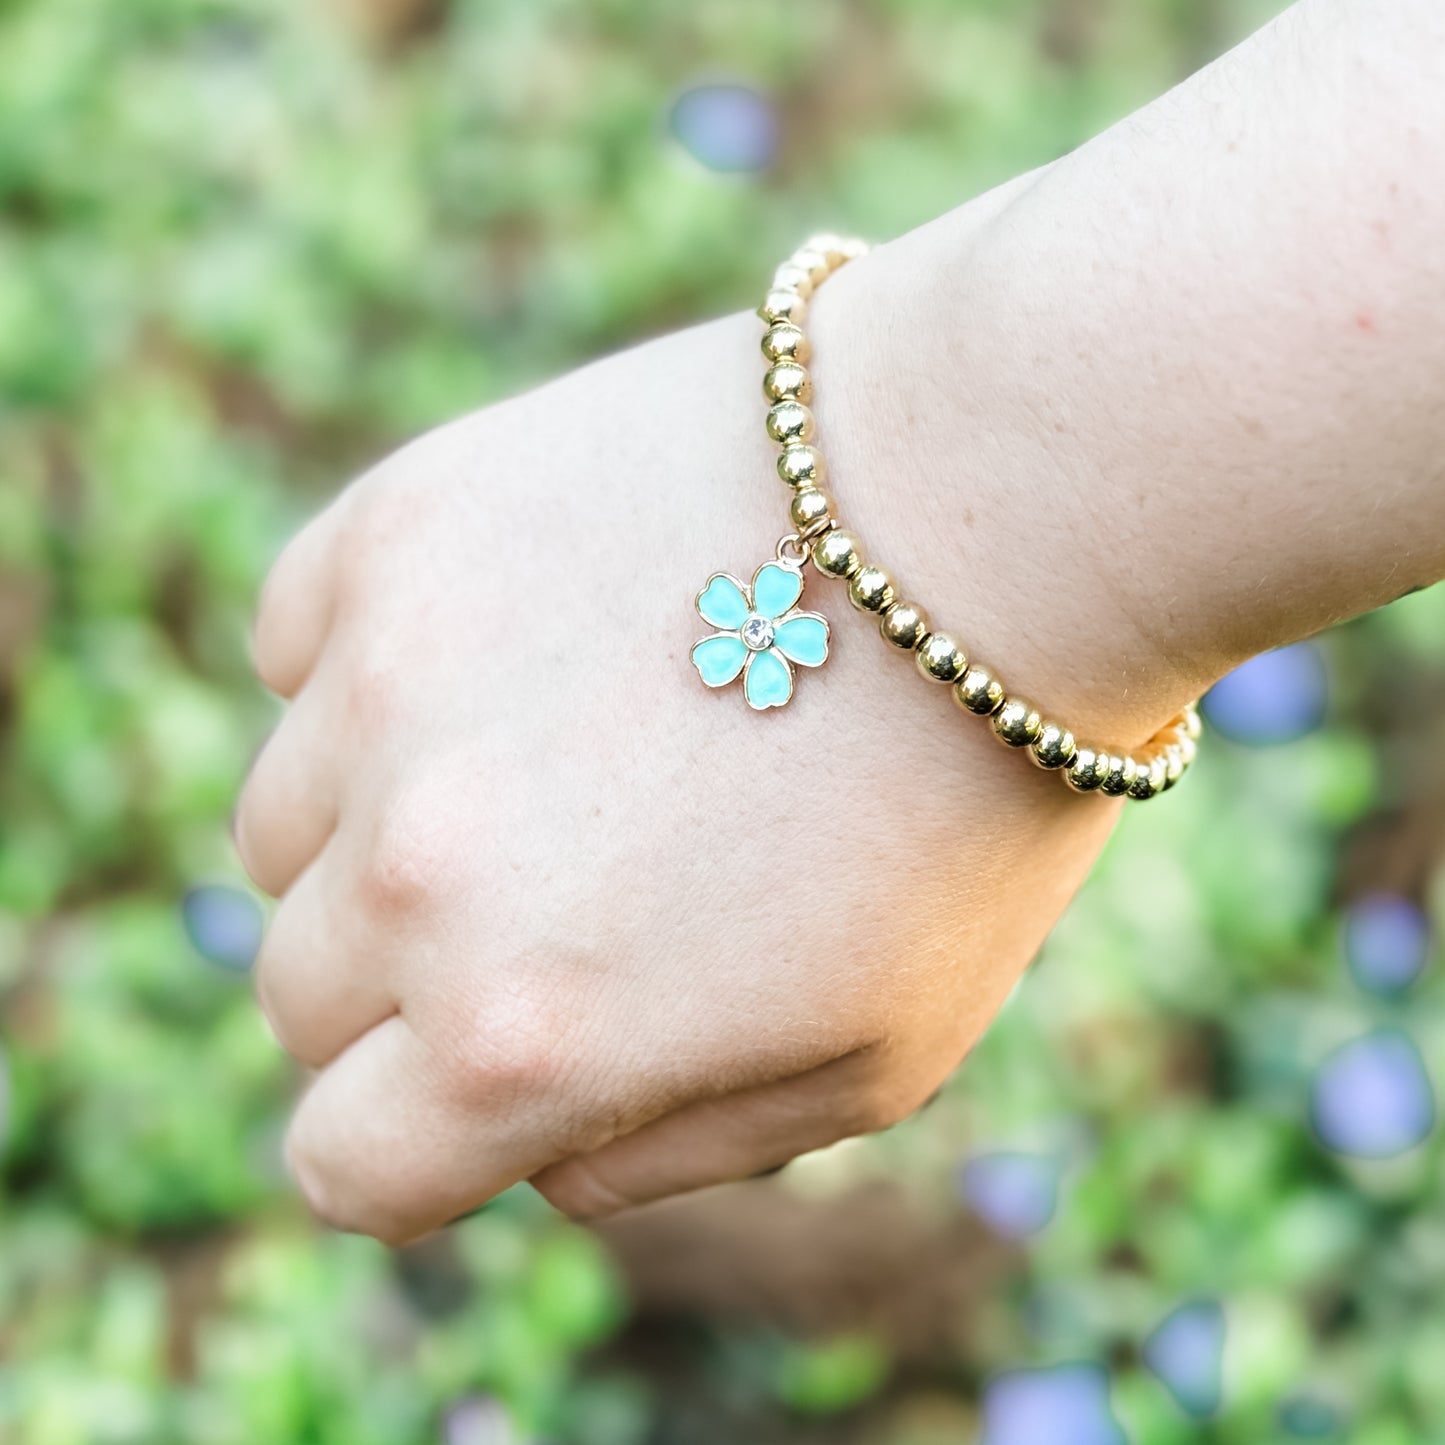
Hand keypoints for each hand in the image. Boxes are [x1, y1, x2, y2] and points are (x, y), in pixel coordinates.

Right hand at [234, 247, 1133, 1242]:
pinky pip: (298, 647)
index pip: (346, 1163)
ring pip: (281, 828)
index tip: (477, 1085)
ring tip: (539, 761)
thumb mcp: (871, 1063)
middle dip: (407, 988)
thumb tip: (530, 1144)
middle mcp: (418, 874)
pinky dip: (368, 672)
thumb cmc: (966, 805)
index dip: (412, 1145)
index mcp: (522, 1040)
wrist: (997, 513)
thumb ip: (664, 1150)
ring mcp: (387, 683)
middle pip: (303, 994)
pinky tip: (503, 648)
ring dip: (374, 829)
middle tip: (550, 900)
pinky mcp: (398, 524)